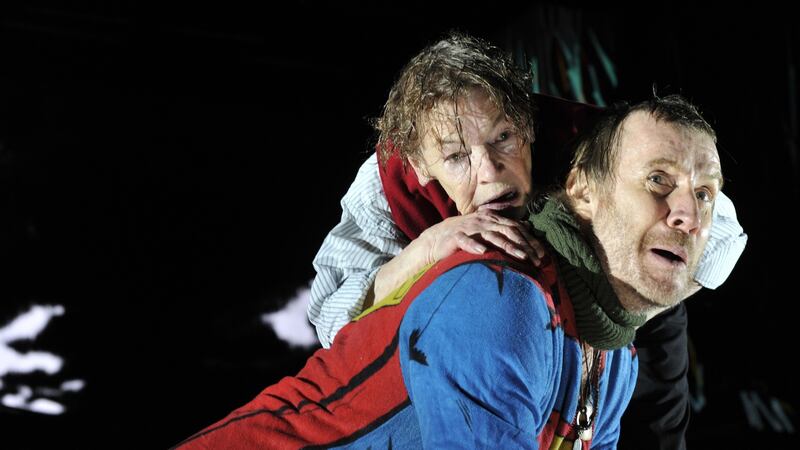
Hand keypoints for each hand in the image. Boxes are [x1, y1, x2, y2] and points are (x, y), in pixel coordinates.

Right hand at [419, 210, 544, 265]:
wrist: (436, 238)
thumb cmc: (464, 236)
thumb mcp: (486, 231)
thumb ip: (504, 229)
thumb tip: (526, 228)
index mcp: (491, 219)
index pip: (515, 228)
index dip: (530, 240)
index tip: (542, 254)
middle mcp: (482, 221)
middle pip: (507, 231)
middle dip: (524, 245)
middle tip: (536, 259)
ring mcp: (469, 228)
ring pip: (491, 236)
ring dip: (507, 246)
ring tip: (520, 256)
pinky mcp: (455, 237)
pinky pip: (465, 241)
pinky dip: (474, 246)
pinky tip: (483, 252)